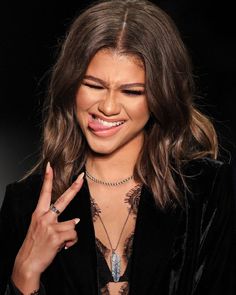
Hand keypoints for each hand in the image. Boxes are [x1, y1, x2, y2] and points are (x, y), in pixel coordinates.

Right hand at [11, 163, 83, 292]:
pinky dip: (71, 242)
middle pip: (63, 199)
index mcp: (38, 213)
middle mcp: (44, 217)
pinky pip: (73, 235)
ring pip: (73, 224)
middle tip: (82, 177)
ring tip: (61, 241)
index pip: (44, 192)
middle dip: (74, 188)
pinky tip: (63, 246)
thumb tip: (76, 220)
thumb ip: (56, 221)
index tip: (50, 166)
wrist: (27, 263)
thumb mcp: (40, 228)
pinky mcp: (56, 236)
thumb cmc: (35, 245)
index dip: (48, 178)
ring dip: (70, 234)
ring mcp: (50, 226)